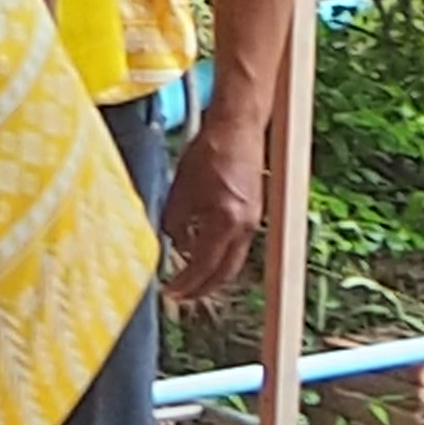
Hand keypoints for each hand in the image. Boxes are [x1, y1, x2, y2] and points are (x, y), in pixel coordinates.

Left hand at [161, 116, 269, 305]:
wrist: (239, 128)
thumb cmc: (210, 151)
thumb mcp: (181, 188)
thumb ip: (175, 221)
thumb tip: (173, 243)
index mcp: (227, 222)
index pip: (204, 266)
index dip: (186, 283)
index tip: (169, 292)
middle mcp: (246, 228)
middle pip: (225, 272)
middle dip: (202, 288)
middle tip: (180, 296)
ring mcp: (253, 222)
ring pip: (232, 260)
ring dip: (210, 273)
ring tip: (188, 279)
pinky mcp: (254, 213)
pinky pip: (236, 244)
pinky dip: (218, 253)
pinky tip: (200, 249)